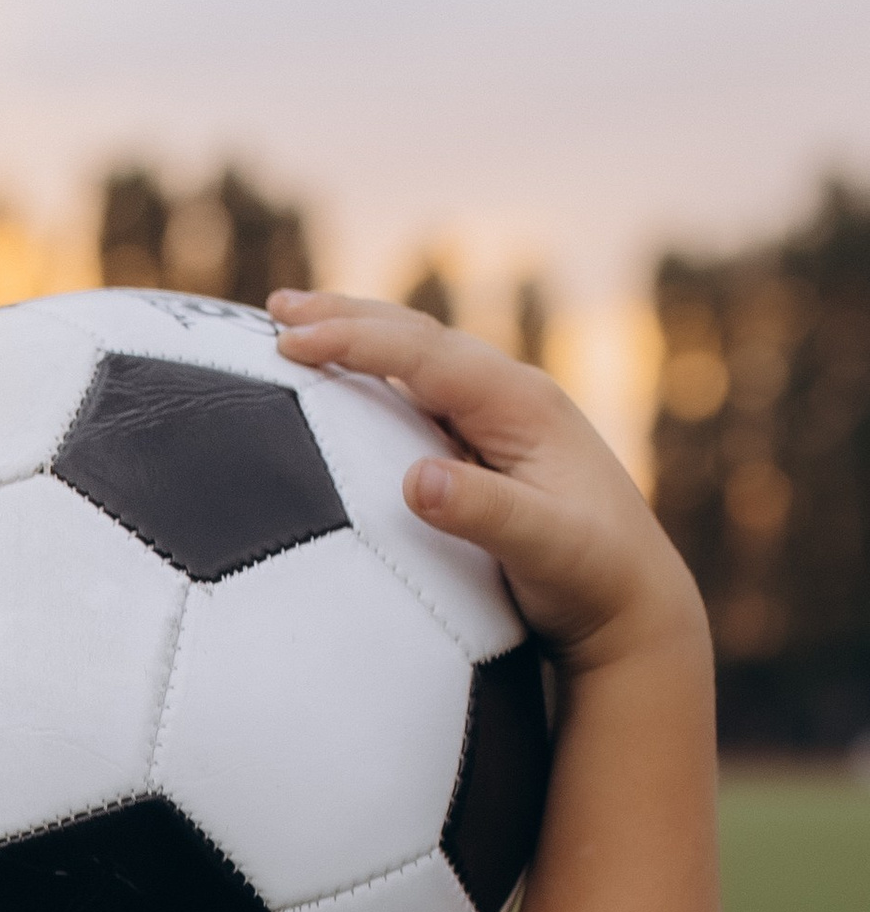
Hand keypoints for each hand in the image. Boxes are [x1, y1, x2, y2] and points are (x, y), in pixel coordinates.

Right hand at [268, 291, 707, 676]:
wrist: (636, 602)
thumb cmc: (593, 577)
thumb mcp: (546, 549)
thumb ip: (484, 513)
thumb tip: (415, 481)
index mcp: (523, 405)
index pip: (426, 354)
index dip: (357, 342)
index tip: (291, 342)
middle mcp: (513, 397)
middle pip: (419, 337)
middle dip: (346, 318)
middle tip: (275, 309)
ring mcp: (502, 418)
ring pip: (419, 357)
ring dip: (358, 335)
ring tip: (298, 323)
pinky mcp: (490, 445)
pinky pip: (424, 391)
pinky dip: (377, 373)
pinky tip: (350, 378)